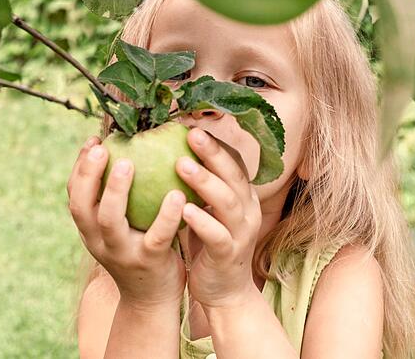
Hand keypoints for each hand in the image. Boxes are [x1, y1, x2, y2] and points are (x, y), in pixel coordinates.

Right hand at [66, 136, 186, 308]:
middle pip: (82, 206)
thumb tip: (127, 149)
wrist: (152, 299)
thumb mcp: (120, 227)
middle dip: (87, 175)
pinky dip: (165, 215)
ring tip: (128, 163)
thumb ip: (118, 198)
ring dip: (116, 191)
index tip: (93, 141)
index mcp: (90, 230)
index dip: (79, 168)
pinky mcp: (149, 263)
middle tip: (101, 148)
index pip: (74, 196)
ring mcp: (121, 253)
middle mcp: (99, 241)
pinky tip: (177, 193)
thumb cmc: (139, 249)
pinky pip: (156, 237)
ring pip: (110, 221)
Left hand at [176, 127, 262, 309]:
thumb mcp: (207, 208)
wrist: (225, 292)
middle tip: (190, 133)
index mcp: (241, 195)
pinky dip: (202, 221)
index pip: (233, 161)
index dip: (216, 142)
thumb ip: (196, 183)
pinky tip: (184, 209)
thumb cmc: (209, 242)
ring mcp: (241, 232)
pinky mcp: (229, 255)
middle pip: (234, 175)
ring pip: (228, 202)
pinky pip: (217, 236)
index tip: (191, 123)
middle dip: (213, 152)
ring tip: (181, 164)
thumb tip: (168, 148)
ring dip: (205, 182)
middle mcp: (246, 209)